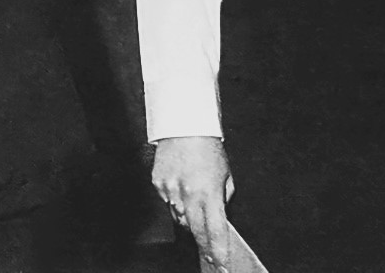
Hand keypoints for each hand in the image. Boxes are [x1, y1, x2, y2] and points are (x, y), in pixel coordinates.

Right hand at [153, 136, 234, 271]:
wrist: (183, 126)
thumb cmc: (208, 148)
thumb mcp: (226, 175)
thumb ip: (223, 199)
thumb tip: (218, 217)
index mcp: (209, 193)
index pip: (215, 231)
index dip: (218, 250)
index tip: (221, 264)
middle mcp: (188, 194)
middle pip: (196, 231)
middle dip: (204, 247)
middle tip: (211, 259)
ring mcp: (170, 190)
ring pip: (180, 218)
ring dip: (189, 220)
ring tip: (195, 206)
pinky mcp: (158, 183)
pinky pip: (168, 202)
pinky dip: (176, 201)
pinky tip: (181, 187)